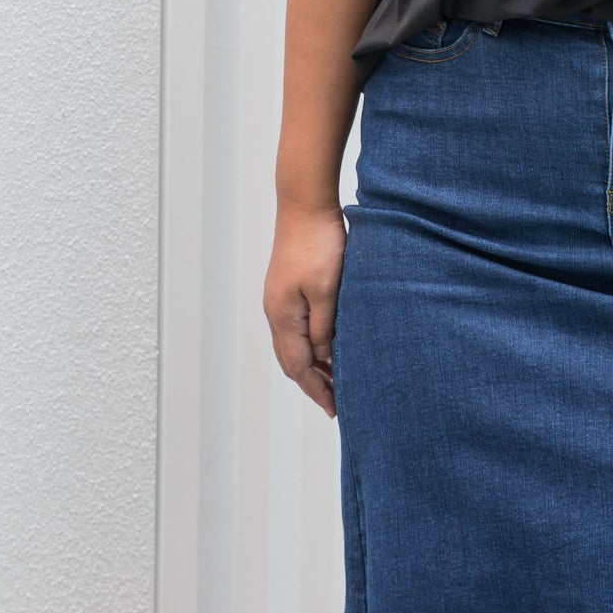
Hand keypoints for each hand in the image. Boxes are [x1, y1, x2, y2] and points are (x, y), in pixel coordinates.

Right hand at [264, 202, 346, 415]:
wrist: (305, 203)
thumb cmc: (319, 243)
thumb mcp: (327, 291)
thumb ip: (324, 328)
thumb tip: (324, 358)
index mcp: (283, 316)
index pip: (299, 367)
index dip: (317, 390)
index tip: (335, 409)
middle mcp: (276, 311)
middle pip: (291, 360)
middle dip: (313, 383)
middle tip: (337, 401)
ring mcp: (279, 299)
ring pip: (293, 345)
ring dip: (313, 365)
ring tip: (337, 379)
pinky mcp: (288, 287)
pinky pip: (297, 327)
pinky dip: (312, 344)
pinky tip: (329, 344)